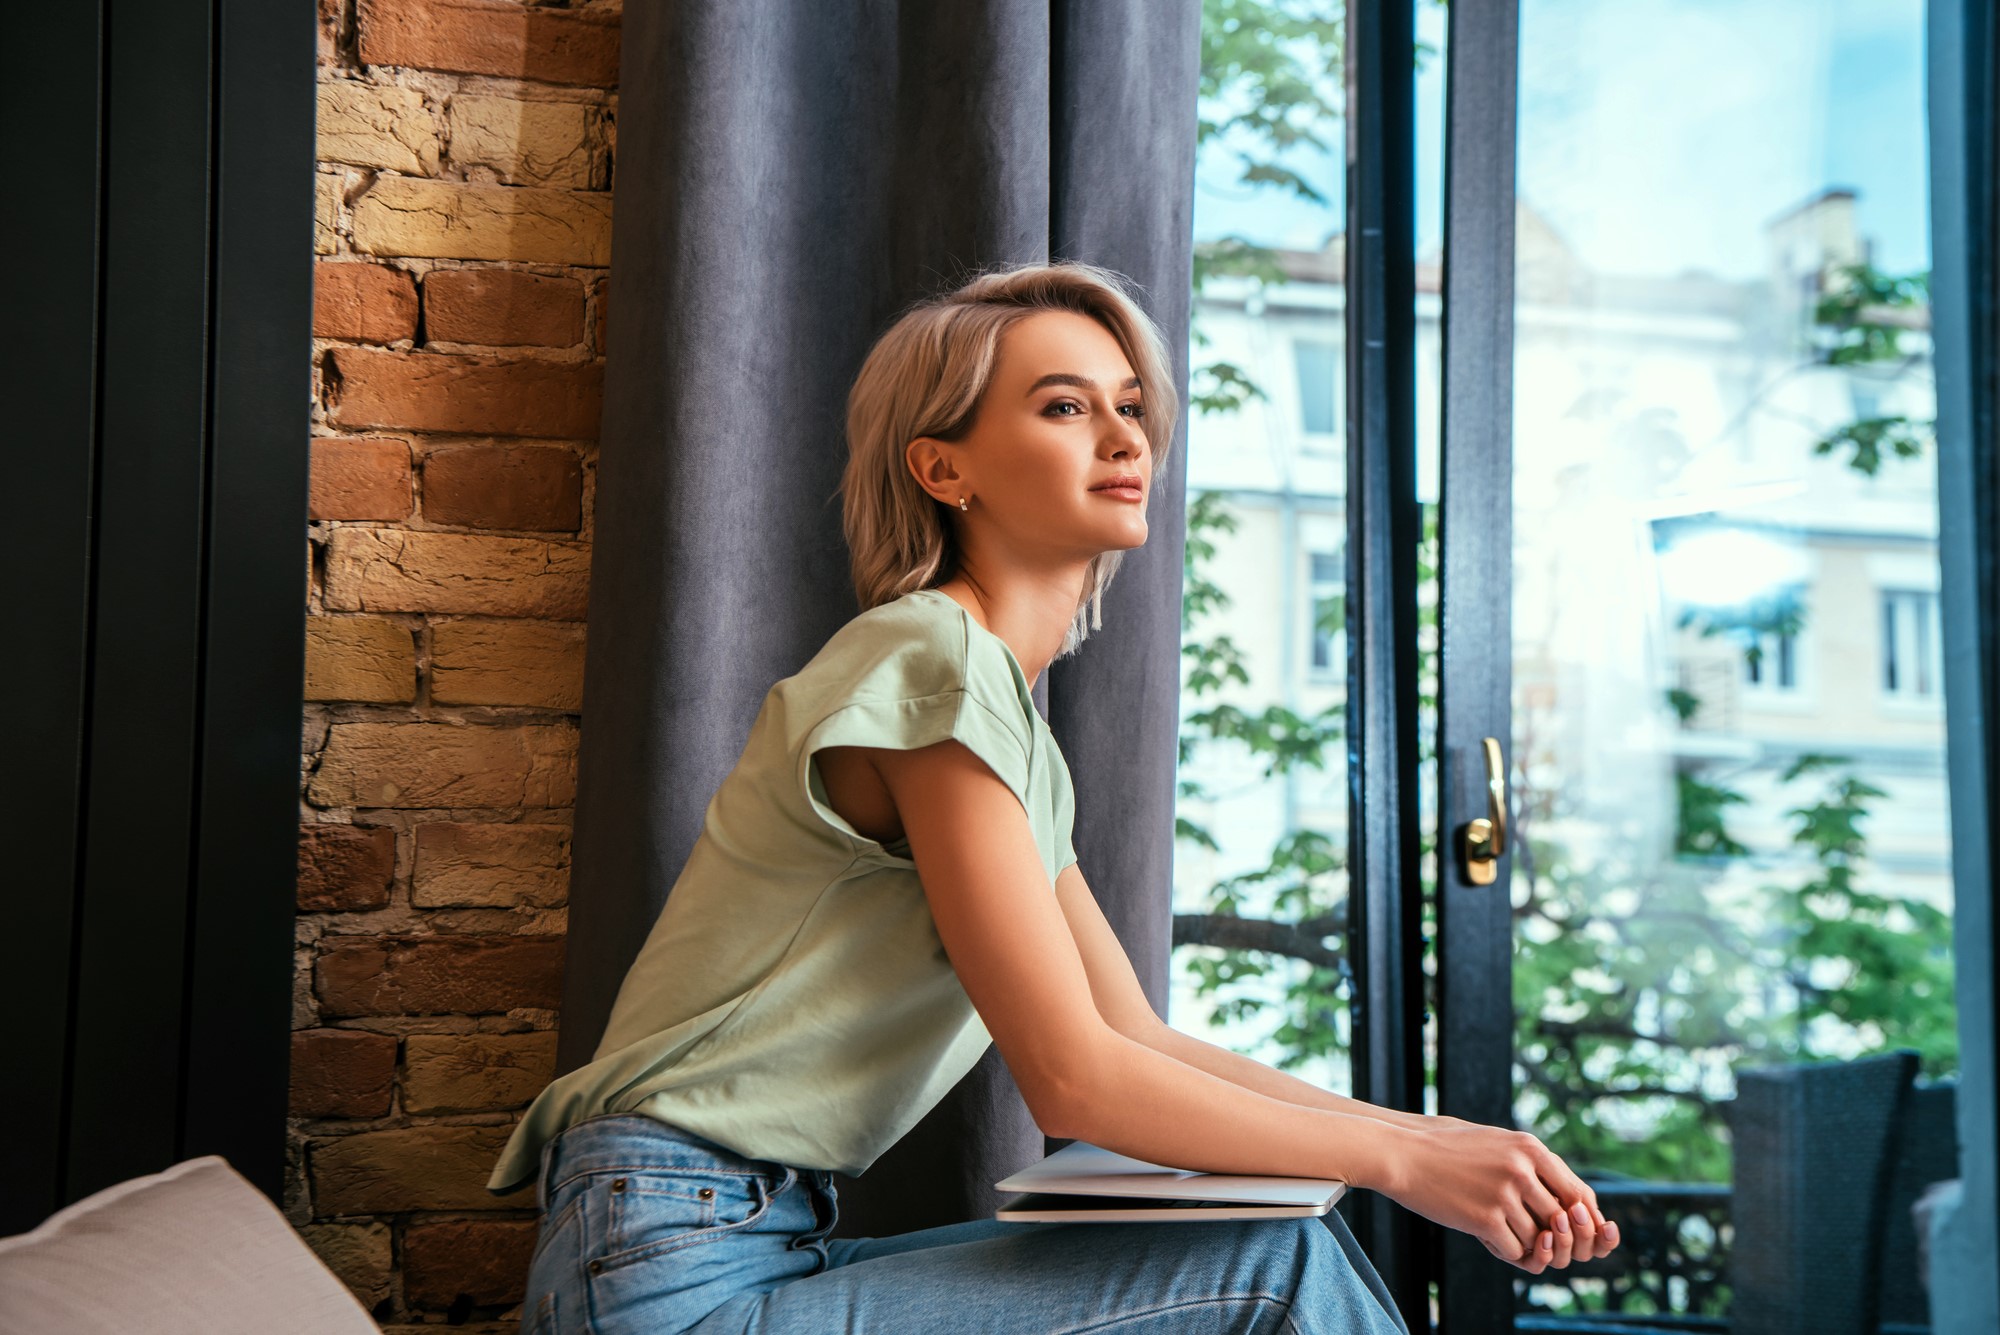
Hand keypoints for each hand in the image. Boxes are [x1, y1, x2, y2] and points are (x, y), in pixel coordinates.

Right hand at [1373, 1117, 1620, 1272]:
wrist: (1401, 1153)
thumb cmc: (1445, 1147)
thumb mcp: (1496, 1141)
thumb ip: (1531, 1163)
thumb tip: (1568, 1197)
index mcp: (1530, 1147)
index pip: (1580, 1192)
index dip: (1582, 1218)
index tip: (1569, 1229)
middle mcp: (1523, 1169)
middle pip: (1563, 1221)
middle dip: (1555, 1237)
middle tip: (1538, 1239)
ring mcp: (1505, 1194)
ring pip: (1539, 1240)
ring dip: (1524, 1243)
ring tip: (1499, 1230)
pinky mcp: (1485, 1218)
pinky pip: (1514, 1249)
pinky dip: (1503, 1249)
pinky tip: (1482, 1234)